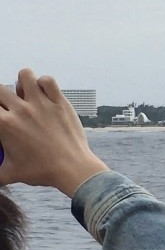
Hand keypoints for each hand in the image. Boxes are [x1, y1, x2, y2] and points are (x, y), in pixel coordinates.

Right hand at [0, 68, 109, 197]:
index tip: (2, 116)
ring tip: (26, 94)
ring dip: (22, 82)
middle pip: (0, 89)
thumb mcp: (11, 173)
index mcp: (4, 125)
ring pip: (24, 75)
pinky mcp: (60, 102)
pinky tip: (44, 94)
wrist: (73, 168)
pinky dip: (44, 83)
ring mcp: (41, 103)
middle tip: (9, 107)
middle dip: (2, 97)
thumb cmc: (42, 171)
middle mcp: (20, 110)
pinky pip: (48, 80)